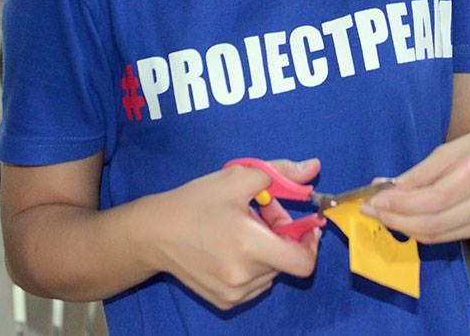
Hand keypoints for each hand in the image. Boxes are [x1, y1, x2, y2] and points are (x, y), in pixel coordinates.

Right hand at [154, 159, 321, 309]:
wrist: (154, 234)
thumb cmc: (195, 203)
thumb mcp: (237, 178)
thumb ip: (281, 173)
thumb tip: (314, 168)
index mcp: (249, 246)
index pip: (303, 262)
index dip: (310, 242)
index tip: (304, 224)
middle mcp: (244, 277)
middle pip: (286, 260)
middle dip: (283, 234)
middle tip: (263, 211)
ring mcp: (234, 294)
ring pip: (272, 271)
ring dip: (268, 249)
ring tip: (244, 227)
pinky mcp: (225, 302)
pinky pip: (256, 283)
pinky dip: (254, 264)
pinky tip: (233, 247)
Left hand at [362, 126, 469, 243]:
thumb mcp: (457, 146)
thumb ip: (422, 171)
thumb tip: (386, 187)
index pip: (432, 199)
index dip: (398, 203)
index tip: (372, 198)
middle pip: (432, 223)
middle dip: (395, 218)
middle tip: (370, 209)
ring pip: (439, 235)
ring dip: (405, 227)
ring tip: (382, 213)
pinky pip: (449, 235)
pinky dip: (423, 229)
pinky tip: (407, 218)